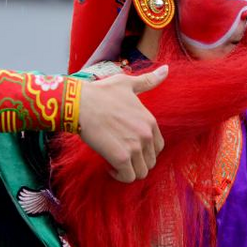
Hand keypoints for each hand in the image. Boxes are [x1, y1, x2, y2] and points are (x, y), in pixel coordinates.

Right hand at [77, 65, 167, 182]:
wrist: (80, 103)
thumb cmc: (100, 92)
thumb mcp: (127, 83)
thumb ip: (148, 81)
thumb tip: (167, 69)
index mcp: (150, 121)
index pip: (158, 147)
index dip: (144, 151)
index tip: (128, 147)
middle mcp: (146, 134)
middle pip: (150, 162)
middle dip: (137, 162)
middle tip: (121, 156)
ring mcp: (135, 147)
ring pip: (141, 172)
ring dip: (128, 171)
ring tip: (115, 162)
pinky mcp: (121, 157)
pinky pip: (128, 177)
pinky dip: (119, 175)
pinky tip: (109, 166)